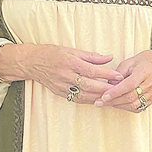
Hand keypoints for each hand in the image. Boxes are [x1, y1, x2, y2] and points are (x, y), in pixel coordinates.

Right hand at [0, 44, 123, 104]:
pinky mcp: (59, 93)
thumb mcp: (72, 50)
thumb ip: (92, 56)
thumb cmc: (53, 53)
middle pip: (89, 85)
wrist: (32, 62)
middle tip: (120, 89)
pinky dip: (89, 100)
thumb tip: (110, 58)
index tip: (119, 76)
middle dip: (106, 88)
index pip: (92, 70)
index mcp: (70, 62)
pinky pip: (77, 99)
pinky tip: (98, 100)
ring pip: (84, 95)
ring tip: (112, 96)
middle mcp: (66, 75)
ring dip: (99, 97)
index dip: (106, 74)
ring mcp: (62, 86)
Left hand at [96, 48, 151, 112]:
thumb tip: (109, 84)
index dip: (115, 92)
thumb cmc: (148, 60)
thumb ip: (119, 72)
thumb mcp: (131, 61)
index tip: (104, 96)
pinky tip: (119, 104)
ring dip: (118, 106)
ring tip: (107, 104)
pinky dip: (127, 108)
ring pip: (134, 105)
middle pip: (130, 97)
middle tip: (99, 102)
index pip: (128, 85)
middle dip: (112, 101)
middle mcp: (149, 85)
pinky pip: (138, 107)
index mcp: (144, 72)